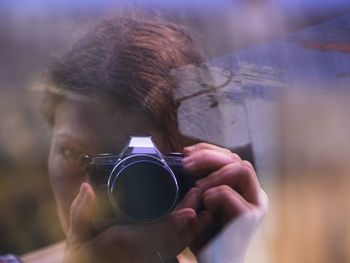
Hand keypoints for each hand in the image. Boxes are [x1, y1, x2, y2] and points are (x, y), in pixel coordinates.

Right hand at [64, 183, 211, 262]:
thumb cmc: (84, 257)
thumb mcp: (77, 234)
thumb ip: (81, 210)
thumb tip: (86, 187)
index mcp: (123, 242)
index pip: (155, 232)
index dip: (175, 221)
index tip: (191, 210)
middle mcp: (139, 255)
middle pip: (173, 239)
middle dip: (190, 221)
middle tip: (201, 198)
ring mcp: (147, 261)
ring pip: (177, 248)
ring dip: (193, 232)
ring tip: (206, 214)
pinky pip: (173, 255)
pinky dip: (185, 242)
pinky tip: (194, 229)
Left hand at [182, 143, 267, 258]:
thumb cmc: (205, 235)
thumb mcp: (199, 202)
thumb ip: (198, 180)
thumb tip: (186, 155)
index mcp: (244, 188)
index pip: (230, 156)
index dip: (208, 150)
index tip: (186, 153)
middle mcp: (254, 193)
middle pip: (236, 158)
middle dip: (208, 157)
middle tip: (187, 165)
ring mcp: (256, 204)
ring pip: (241, 168)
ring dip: (214, 175)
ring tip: (198, 189)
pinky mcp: (249, 216)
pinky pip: (226, 193)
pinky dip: (210, 197)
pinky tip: (206, 211)